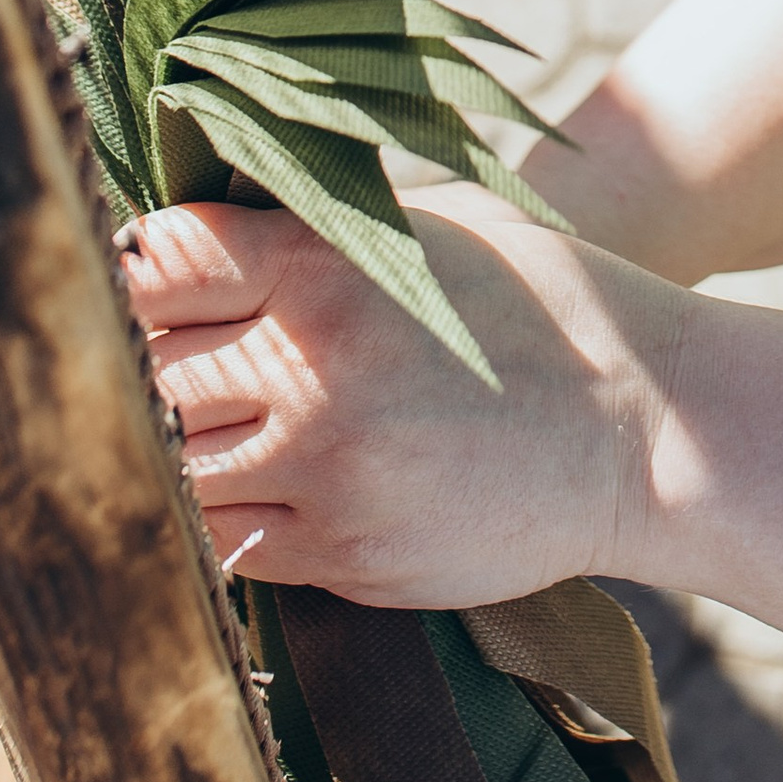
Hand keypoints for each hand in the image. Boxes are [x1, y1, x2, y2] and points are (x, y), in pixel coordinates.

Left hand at [117, 190, 685, 609]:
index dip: (135, 268)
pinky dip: (219, 515)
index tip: (140, 275)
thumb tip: (195, 236)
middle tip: (150, 352)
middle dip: (143, 359)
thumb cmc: (541, 302)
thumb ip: (314, 231)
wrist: (647, 426)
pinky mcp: (345, 554)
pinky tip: (244, 485)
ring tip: (191, 424)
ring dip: (173, 445)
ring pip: (173, 464)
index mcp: (330, 266)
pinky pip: (227, 542)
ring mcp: (328, 470)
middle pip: (147, 366)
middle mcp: (315, 368)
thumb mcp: (431, 227)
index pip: (160, 263)